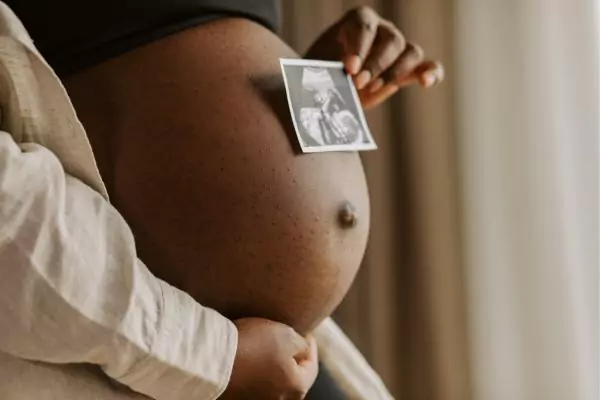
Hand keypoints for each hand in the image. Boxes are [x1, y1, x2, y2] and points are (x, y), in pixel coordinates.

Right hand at [220, 318, 318, 399]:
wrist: (214, 357)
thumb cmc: (254, 344)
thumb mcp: (287, 335)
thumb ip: (302, 344)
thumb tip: (303, 348)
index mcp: (297, 387)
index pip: (312, 366)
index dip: (310, 345)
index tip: (305, 330)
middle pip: (293, 376)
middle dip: (293, 357)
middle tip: (289, 338)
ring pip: (274, 379)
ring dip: (274, 363)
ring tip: (268, 344)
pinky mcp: (240, 397)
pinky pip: (256, 382)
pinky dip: (257, 369)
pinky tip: (251, 355)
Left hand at [305, 6, 443, 109]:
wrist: (328, 88)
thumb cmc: (322, 74)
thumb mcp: (318, 68)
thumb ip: (325, 68)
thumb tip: (326, 77)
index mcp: (358, 21)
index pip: (365, 25)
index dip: (359, 46)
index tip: (350, 68)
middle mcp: (382, 30)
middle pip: (391, 39)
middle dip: (376, 63)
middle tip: (358, 82)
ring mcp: (398, 49)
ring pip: (411, 52)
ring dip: (395, 72)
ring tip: (375, 88)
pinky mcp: (408, 70)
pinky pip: (428, 66)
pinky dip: (432, 73)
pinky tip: (426, 83)